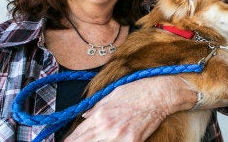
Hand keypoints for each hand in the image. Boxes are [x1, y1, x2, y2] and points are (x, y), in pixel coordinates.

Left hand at [65, 76, 195, 140]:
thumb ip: (96, 107)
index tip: (67, 141)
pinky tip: (110, 139)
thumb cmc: (138, 90)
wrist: (160, 94)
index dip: (70, 140)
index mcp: (101, 115)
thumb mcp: (113, 94)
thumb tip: (85, 115)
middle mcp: (108, 128)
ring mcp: (121, 137)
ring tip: (96, 138)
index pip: (77, 135)